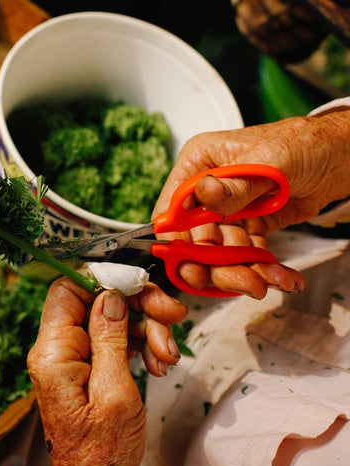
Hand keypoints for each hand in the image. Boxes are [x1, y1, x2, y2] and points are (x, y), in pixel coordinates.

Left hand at [27, 277, 186, 465]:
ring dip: (146, 329)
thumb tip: (109, 296)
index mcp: (53, 353)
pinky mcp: (86, 368)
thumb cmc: (102, 452)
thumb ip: (110, 339)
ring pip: (109, 319)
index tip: (139, 284)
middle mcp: (56, 351)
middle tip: (172, 316)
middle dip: (137, 306)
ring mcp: (71, 359)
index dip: (103, 280)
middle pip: (94, 301)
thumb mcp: (114, 392)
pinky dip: (140, 345)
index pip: (66, 290)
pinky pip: (112, 340)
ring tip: (169, 356)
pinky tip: (159, 363)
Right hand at [152, 108, 349, 296]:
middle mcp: (208, 189)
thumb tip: (204, 193)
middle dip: (218, 264)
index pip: (174, 207)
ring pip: (221, 251)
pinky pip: (247, 253)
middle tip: (242, 281)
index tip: (193, 263)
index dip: (179, 239)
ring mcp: (228, 209)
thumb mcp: (269, 160)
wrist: (342, 155)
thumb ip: (236, 183)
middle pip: (196, 237)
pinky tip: (281, 277)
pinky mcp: (249, 225)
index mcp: (199, 163)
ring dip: (243, 271)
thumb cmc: (304, 143)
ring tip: (268, 282)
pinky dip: (262, 268)